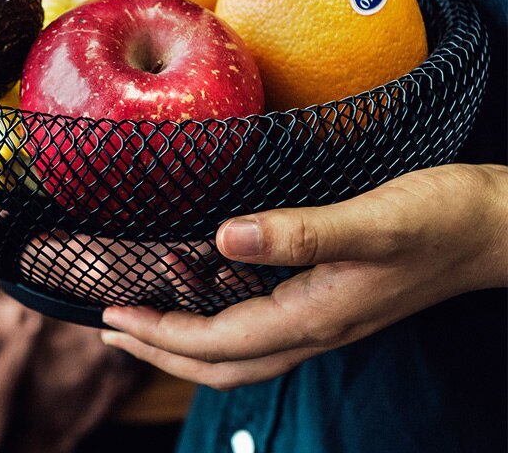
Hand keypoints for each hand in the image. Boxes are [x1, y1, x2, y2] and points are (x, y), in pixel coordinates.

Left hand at [101, 163, 507, 389]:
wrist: (491, 228)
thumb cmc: (438, 222)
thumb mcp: (371, 223)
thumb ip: (299, 234)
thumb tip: (222, 238)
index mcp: (314, 316)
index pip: (216, 343)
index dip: (159, 335)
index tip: (112, 319)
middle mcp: (313, 326)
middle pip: (220, 361)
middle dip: (160, 350)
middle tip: (112, 329)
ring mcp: (322, 314)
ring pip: (239, 344)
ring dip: (186, 332)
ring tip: (146, 305)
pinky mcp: (329, 294)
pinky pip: (261, 315)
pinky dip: (221, 305)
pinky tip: (209, 272)